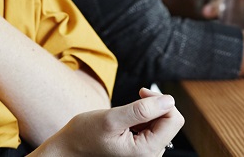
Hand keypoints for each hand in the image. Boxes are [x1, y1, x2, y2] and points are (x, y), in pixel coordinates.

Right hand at [31, 88, 184, 156]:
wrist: (70, 149)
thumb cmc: (84, 136)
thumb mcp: (111, 119)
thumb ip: (142, 110)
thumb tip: (168, 100)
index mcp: (146, 152)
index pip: (174, 121)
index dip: (161, 101)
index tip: (141, 93)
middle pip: (169, 122)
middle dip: (154, 107)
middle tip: (135, 98)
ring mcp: (146, 155)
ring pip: (161, 124)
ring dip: (147, 113)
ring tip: (126, 115)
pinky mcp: (141, 151)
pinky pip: (153, 130)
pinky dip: (142, 120)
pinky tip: (127, 122)